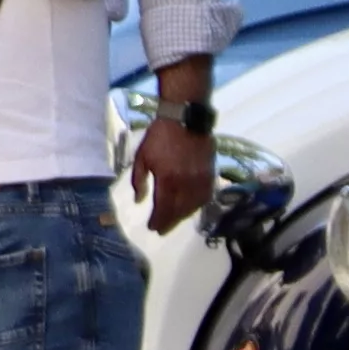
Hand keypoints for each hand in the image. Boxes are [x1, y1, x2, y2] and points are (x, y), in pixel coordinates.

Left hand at [133, 105, 211, 230]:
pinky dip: (197, 206)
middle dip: (169, 222)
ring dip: (183, 216)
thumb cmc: (159, 137)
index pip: (163, 208)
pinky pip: (205, 197)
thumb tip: (139, 200)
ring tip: (174, 220)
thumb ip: (139, 180)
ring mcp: (200, 181)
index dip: (157, 220)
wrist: (184, 119)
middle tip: (161, 230)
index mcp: (167, 180)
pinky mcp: (210, 175)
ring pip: (193, 207)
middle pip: (178, 211)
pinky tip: (190, 207)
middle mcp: (186, 185)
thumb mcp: (142, 157)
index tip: (152, 228)